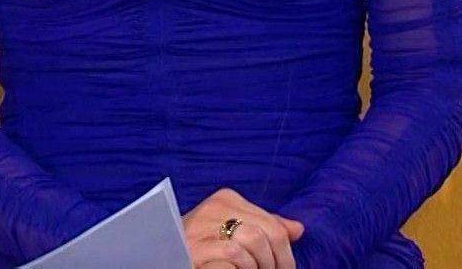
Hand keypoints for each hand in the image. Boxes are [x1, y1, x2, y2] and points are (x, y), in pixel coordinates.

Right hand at [182, 187, 304, 268]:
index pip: (272, 224)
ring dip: (258, 267)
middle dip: (276, 262)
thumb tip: (298, 229)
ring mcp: (200, 229)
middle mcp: (212, 209)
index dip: (284, 253)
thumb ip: (264, 228)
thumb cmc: (203, 251)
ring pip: (251, 243)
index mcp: (225, 200)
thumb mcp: (234, 234)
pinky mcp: (192, 250)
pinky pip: (232, 257)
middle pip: (266, 234)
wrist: (164, 257)